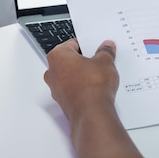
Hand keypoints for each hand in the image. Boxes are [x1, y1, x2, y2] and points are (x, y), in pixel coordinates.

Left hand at [44, 39, 152, 157]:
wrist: (92, 113)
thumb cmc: (92, 86)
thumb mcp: (105, 62)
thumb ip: (105, 52)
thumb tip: (106, 47)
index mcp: (57, 56)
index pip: (72, 44)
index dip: (87, 45)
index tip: (96, 47)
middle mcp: (52, 72)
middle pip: (70, 60)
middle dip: (84, 60)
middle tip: (99, 61)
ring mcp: (56, 89)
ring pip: (70, 76)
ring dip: (82, 75)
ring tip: (99, 76)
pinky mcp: (63, 102)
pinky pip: (72, 89)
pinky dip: (82, 88)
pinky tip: (95, 89)